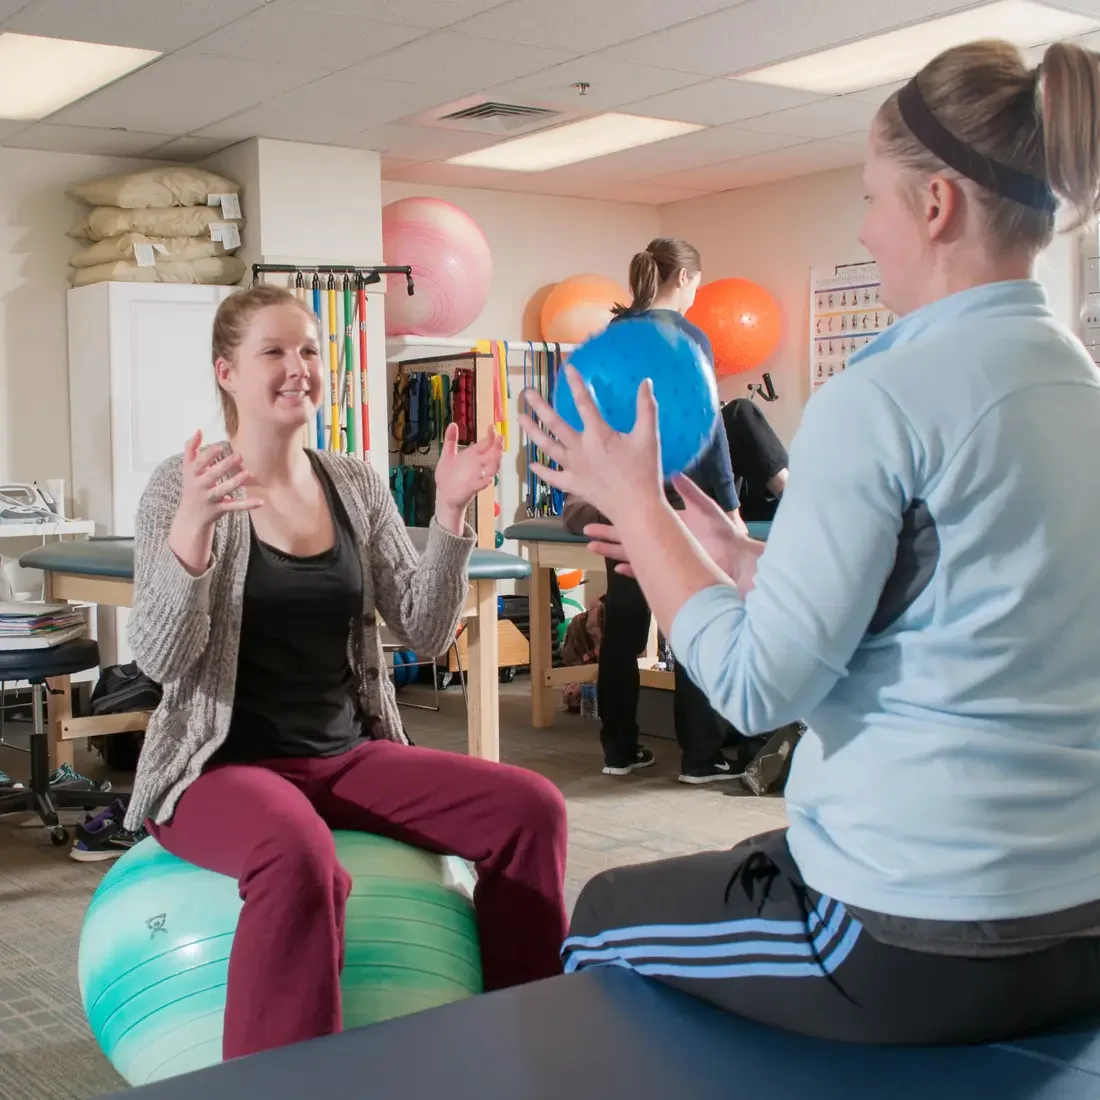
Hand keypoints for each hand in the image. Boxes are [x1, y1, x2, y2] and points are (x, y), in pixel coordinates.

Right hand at [168, 430, 260, 575]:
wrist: (190, 517)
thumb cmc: (192, 487)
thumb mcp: (187, 468)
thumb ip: (191, 449)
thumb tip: (199, 430)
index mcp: (192, 474)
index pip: (198, 463)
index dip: (207, 455)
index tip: (219, 446)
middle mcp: (199, 486)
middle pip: (212, 476)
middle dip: (224, 466)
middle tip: (239, 456)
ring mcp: (210, 499)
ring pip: (223, 490)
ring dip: (235, 482)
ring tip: (248, 473)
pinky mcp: (220, 509)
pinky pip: (235, 507)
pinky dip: (247, 505)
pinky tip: (260, 502)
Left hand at [434, 423, 503, 533]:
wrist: (443, 494)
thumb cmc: (447, 476)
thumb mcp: (447, 455)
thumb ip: (451, 440)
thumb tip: (453, 424)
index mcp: (473, 455)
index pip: (486, 444)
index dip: (491, 436)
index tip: (492, 427)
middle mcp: (478, 465)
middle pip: (493, 455)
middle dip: (498, 447)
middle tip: (500, 439)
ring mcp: (477, 477)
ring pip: (491, 469)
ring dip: (495, 462)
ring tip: (498, 454)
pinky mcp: (472, 488)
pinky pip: (481, 485)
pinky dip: (485, 482)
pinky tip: (488, 479)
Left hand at [519, 364, 665, 526]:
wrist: (636, 508)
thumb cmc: (644, 472)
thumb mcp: (649, 437)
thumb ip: (646, 408)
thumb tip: (646, 382)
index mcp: (598, 434)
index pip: (583, 403)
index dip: (576, 384)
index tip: (567, 369)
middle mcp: (580, 449)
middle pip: (555, 424)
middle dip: (539, 407)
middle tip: (528, 394)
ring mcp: (575, 468)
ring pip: (548, 447)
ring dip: (533, 432)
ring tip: (521, 420)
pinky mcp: (574, 485)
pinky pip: (553, 477)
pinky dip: (542, 471)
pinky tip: (532, 464)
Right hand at [584, 478, 764, 593]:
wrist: (738, 560)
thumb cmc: (724, 534)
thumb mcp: (707, 509)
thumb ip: (691, 493)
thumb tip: (674, 473)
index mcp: (669, 520)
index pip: (640, 514)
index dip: (622, 511)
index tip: (605, 504)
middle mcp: (662, 537)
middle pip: (629, 533)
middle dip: (607, 532)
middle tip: (587, 529)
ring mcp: (664, 554)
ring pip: (632, 551)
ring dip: (612, 549)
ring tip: (592, 546)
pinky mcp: (668, 570)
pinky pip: (645, 570)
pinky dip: (632, 569)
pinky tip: (617, 568)